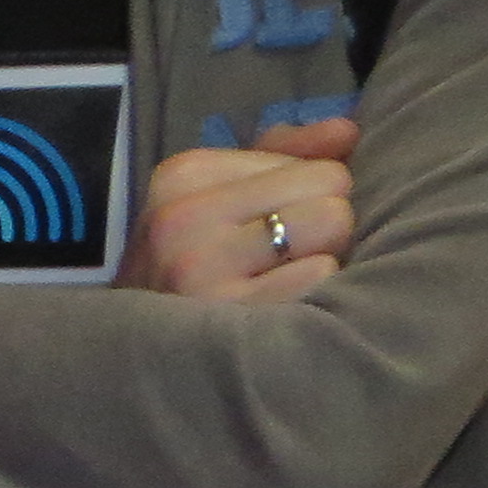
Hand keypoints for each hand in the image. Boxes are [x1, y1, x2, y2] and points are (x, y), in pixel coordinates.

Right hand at [121, 118, 355, 300]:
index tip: (263, 233)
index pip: (314, 162)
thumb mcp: (223, 197)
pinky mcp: (224, 311)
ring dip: (320, 256)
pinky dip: (312, 295)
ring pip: (332, 224)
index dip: (303, 200)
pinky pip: (320, 275)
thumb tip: (347, 131)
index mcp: (181, 176)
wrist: (140, 357)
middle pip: (332, 186)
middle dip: (320, 224)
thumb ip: (286, 155)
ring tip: (280, 281)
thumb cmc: (194, 269)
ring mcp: (198, 266)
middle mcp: (183, 215)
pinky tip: (279, 309)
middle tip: (278, 261)